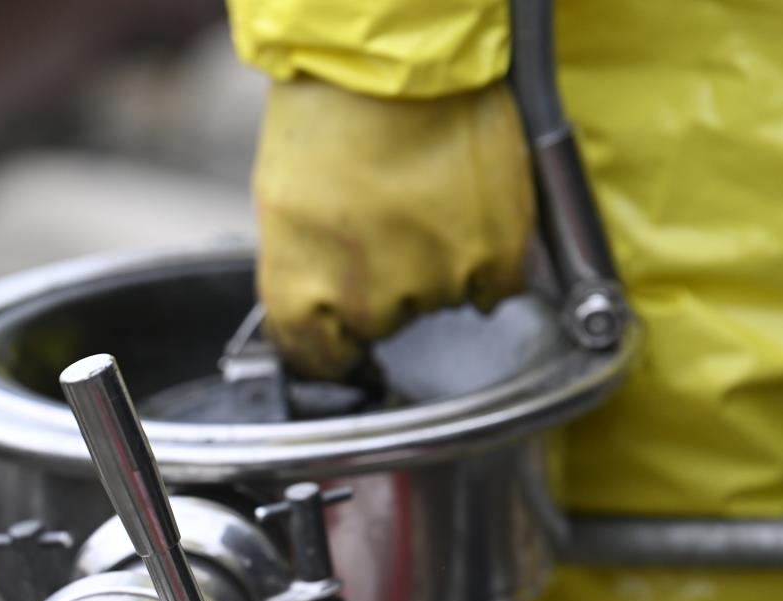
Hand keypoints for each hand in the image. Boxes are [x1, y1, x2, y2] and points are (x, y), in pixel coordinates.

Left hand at [253, 78, 534, 378]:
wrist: (401, 60)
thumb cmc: (331, 114)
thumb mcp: (286, 203)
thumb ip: (306, 266)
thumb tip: (322, 302)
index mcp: (300, 289)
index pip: (314, 357)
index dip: (329, 345)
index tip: (340, 336)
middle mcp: (366, 299)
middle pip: (383, 326)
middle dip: (385, 288)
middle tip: (388, 224)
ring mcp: (434, 283)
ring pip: (440, 303)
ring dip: (438, 268)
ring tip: (426, 202)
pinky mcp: (494, 259)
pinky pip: (496, 287)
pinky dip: (489, 261)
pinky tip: (468, 214)